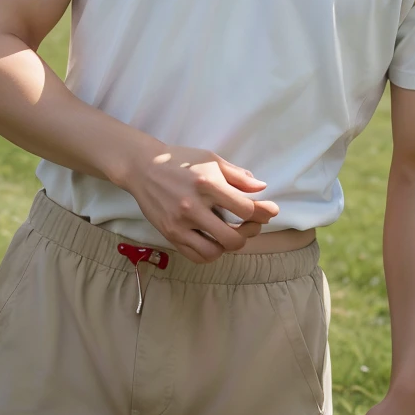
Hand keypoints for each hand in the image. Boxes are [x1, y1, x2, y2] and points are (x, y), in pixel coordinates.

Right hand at [122, 139, 279, 263]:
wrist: (143, 167)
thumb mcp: (211, 159)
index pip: (245, 209)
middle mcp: (193, 207)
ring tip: (233, 233)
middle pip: (233, 237)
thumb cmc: (181, 160)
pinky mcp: (169, 235)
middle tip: (252, 224)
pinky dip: (211, 253)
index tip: (270, 211)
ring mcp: (180, 224)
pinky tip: (215, 241)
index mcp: (207, 184)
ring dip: (229, 245)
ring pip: (215, 252)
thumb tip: (261, 188)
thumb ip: (237, 176)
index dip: (264, 212)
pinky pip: (197, 256)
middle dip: (250, 233)